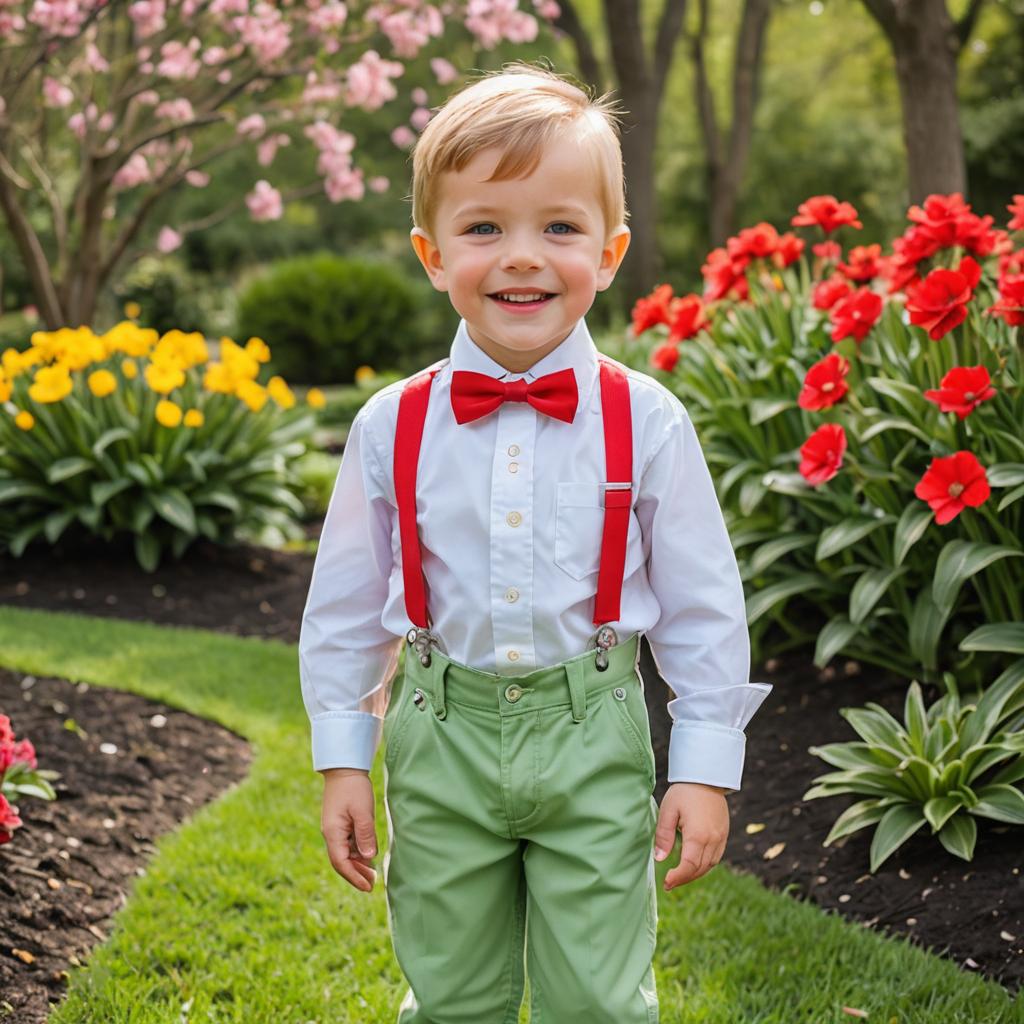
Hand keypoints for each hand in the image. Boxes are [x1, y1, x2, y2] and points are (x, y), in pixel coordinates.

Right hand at [320, 768, 377, 891]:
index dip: (354, 877)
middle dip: (356, 874)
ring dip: (358, 864)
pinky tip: (369, 856)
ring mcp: (336, 829)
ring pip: (346, 854)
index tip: (368, 887)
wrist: (345, 769)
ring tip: (373, 873)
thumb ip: (365, 834)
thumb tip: (369, 858)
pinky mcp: (341, 824)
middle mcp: (332, 834)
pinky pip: (348, 844)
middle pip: (342, 861)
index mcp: (333, 832)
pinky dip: (358, 852)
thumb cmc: (353, 788)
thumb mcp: (362, 811)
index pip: (341, 863)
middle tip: (373, 884)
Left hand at [654, 782, 729, 889]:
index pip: (689, 866)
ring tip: (679, 875)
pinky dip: (704, 865)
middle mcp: (713, 840)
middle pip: (700, 869)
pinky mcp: (724, 834)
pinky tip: (694, 864)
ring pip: (709, 866)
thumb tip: (659, 859)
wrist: (706, 776)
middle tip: (669, 883)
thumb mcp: (668, 810)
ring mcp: (721, 838)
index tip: (666, 883)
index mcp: (698, 835)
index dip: (677, 878)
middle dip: (684, 879)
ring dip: (695, 873)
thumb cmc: (684, 792)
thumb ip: (663, 836)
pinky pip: (716, 857)